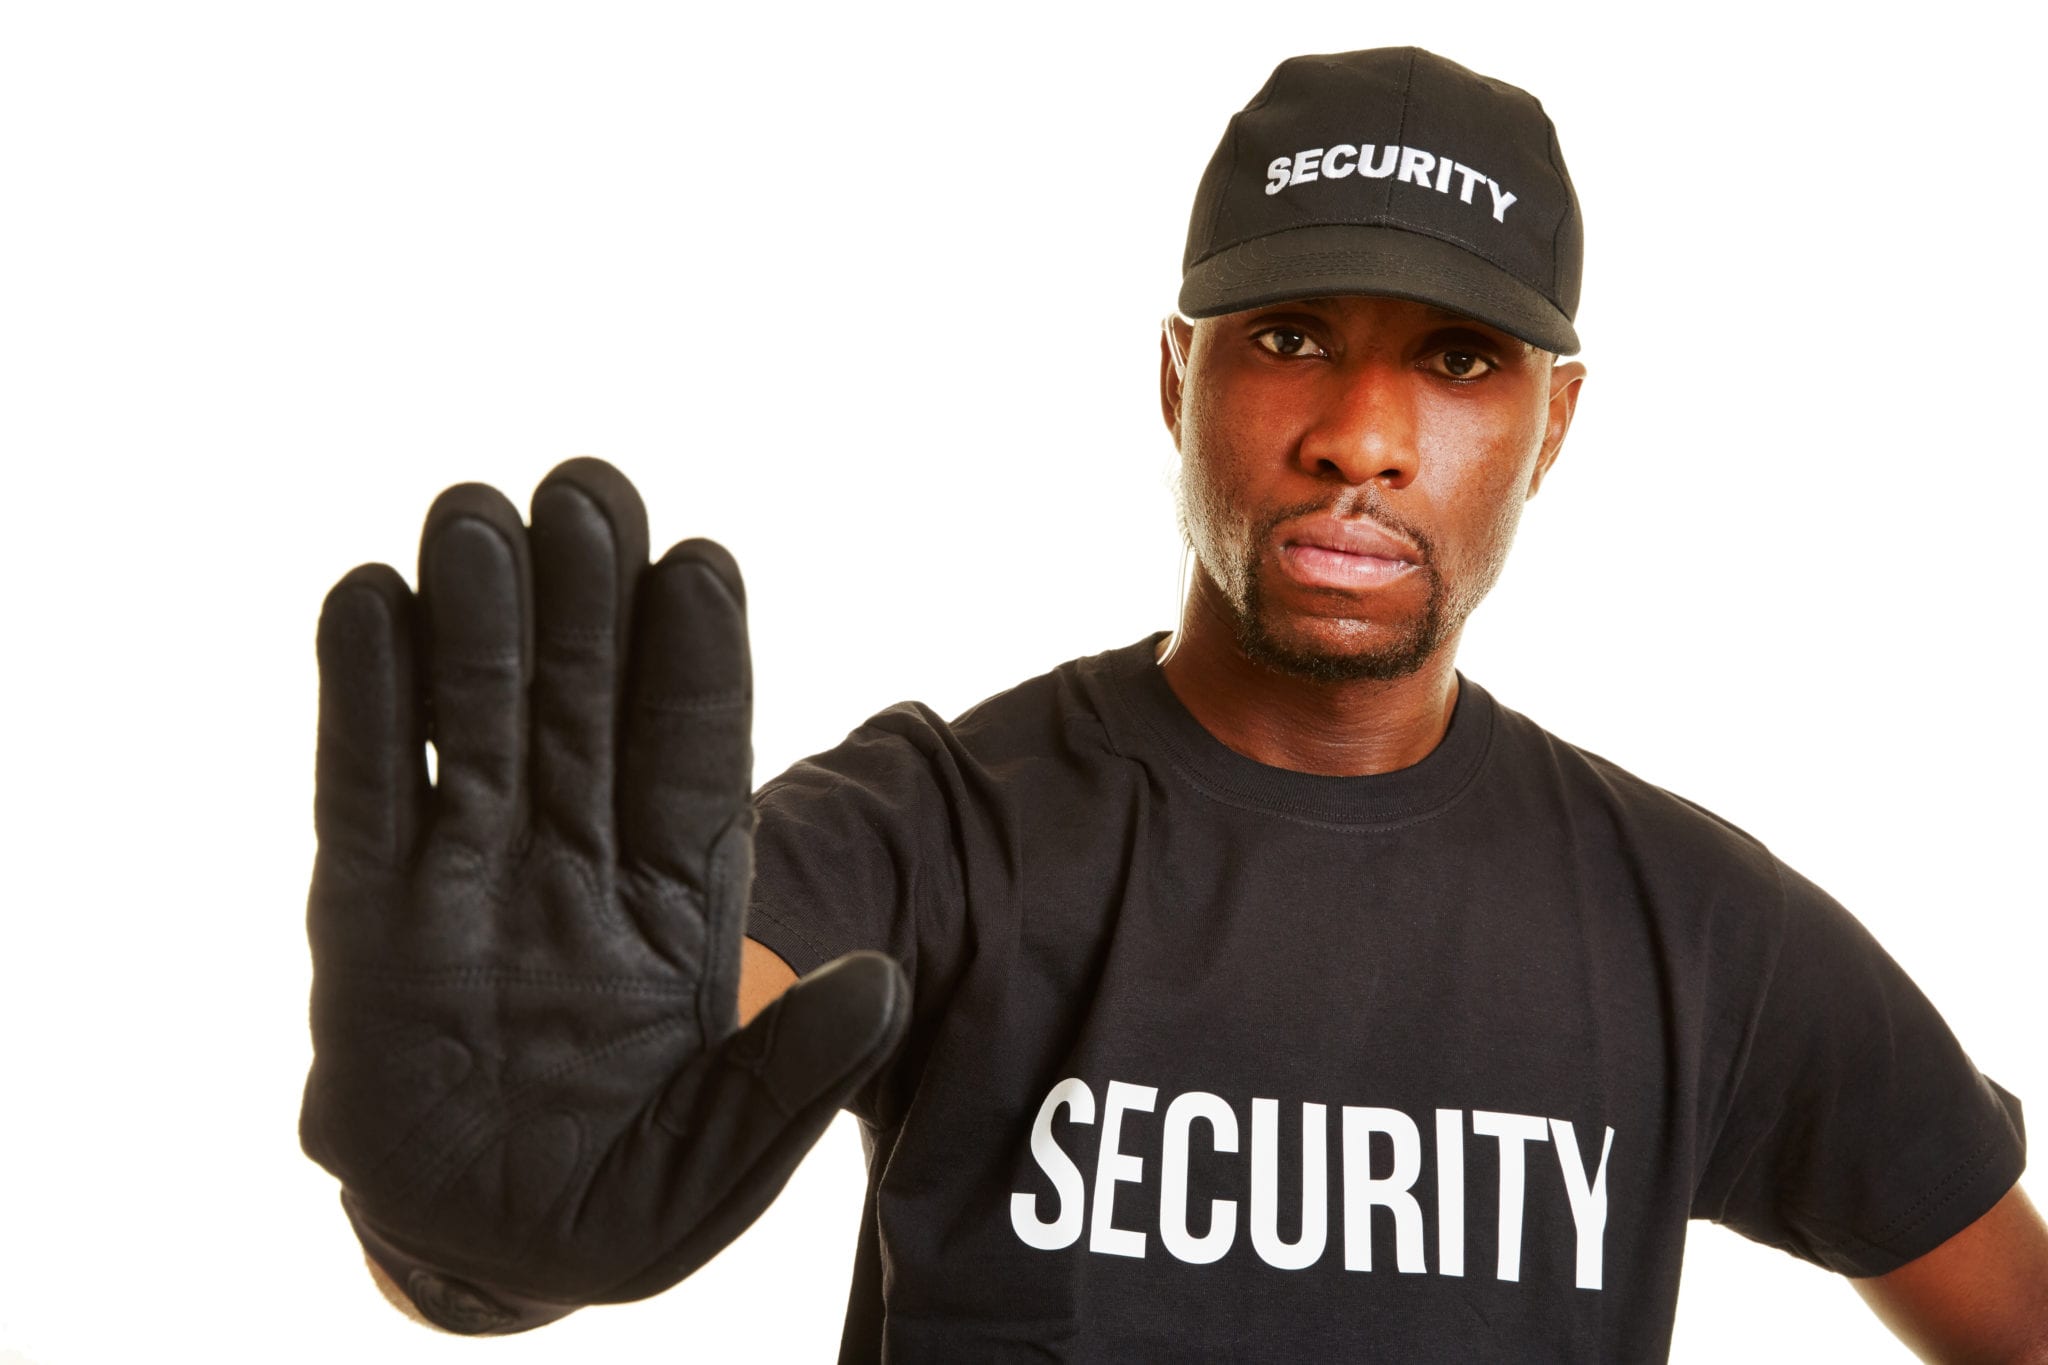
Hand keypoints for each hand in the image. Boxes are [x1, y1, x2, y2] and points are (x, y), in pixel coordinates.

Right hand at [300, 458, 906, 1332]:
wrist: (483, 1248)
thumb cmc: (619, 1204)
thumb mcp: (718, 1167)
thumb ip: (792, 1080)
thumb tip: (883, 986)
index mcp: (675, 901)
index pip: (692, 759)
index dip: (698, 664)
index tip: (702, 565)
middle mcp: (572, 859)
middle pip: (585, 707)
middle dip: (589, 601)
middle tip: (590, 486)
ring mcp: (464, 873)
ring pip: (476, 720)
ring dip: (478, 620)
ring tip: (479, 513)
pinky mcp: (363, 910)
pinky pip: (363, 786)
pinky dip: (364, 696)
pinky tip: (371, 597)